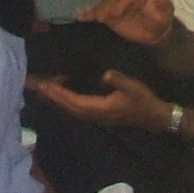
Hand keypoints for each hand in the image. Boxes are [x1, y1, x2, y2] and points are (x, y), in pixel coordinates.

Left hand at [25, 68, 172, 132]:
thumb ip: (118, 80)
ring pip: (72, 110)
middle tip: (40, 85)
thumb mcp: (133, 87)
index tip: (47, 85)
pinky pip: (78, 109)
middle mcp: (95, 116)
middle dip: (54, 97)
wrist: (153, 117)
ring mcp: (97, 117)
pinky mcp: (99, 115)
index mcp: (100, 109)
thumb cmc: (143, 101)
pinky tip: (64, 94)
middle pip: (69, 107)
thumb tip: (105, 75)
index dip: (60, 94)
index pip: (74, 102)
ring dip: (59, 100)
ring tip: (48, 88)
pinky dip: (68, 102)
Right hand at [79, 0, 174, 46]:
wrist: (154, 32)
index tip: (116, 12)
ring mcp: (115, 6)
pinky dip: (89, 14)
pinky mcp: (109, 16)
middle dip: (105, 7)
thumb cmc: (160, 19)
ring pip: (104, 6)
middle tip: (101, 17)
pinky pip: (98, 13)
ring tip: (86, 16)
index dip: (122, 3)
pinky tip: (80, 16)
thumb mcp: (164, 11)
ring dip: (95, 11)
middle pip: (113, 1)